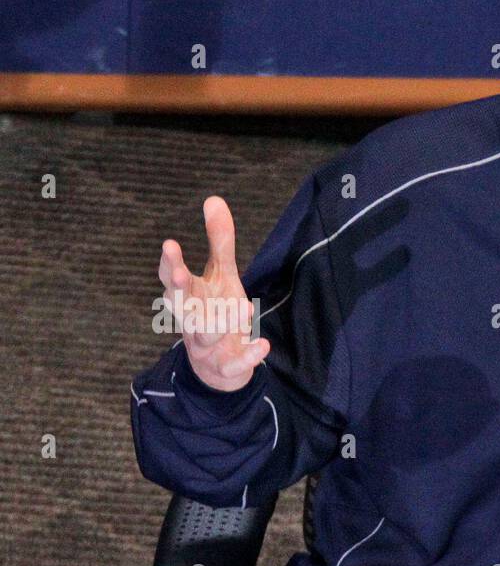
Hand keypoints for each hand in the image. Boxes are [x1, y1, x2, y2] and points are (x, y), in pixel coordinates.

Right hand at [159, 196, 269, 392]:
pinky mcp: (225, 367)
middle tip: (180, 273)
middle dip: (177, 289)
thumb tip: (213, 199)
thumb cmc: (216, 310)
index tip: (170, 244)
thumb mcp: (221, 275)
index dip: (171, 263)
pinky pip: (233, 364)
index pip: (173, 277)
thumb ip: (218, 242)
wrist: (220, 366)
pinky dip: (247, 356)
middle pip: (178, 305)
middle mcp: (191, 319)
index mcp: (189, 296)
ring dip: (222, 321)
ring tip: (244, 305)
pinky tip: (263, 344)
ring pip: (205, 334)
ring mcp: (205, 345)